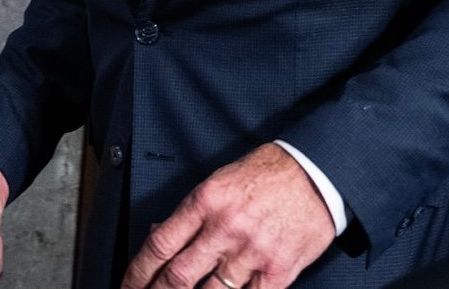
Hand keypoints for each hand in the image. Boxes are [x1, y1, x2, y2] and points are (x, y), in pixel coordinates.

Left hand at [121, 144, 336, 288]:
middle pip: (177, 276)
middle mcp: (226, 228)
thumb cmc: (270, 172)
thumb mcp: (221, 181)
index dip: (138, 273)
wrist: (319, 171)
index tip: (129, 285)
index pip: (160, 244)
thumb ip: (193, 212)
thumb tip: (160, 234)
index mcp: (207, 200)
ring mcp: (252, 252)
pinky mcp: (278, 270)